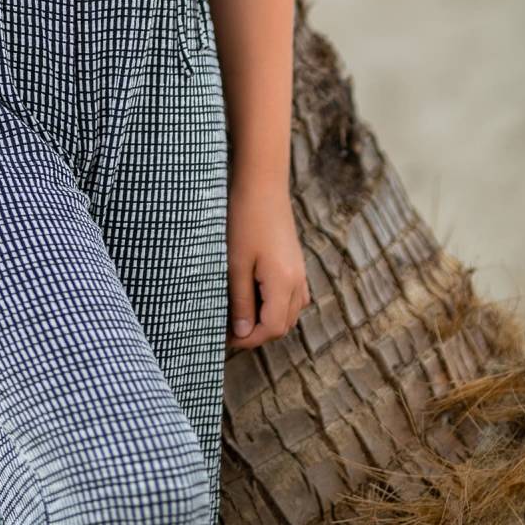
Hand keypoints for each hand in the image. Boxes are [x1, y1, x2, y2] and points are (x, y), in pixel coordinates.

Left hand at [225, 177, 309, 350]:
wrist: (262, 184)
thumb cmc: (244, 220)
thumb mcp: (236, 263)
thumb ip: (240, 301)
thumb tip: (242, 333)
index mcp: (284, 284)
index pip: (271, 329)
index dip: (248, 339)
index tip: (225, 338)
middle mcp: (297, 281)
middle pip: (282, 325)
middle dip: (257, 333)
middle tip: (229, 329)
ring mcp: (299, 271)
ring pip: (289, 312)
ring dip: (267, 320)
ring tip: (240, 314)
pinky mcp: (295, 262)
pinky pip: (292, 296)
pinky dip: (276, 305)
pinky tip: (256, 296)